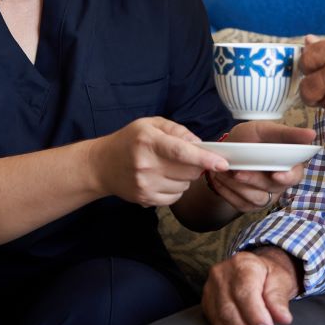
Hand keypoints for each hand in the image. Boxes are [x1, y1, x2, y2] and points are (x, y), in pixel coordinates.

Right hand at [93, 117, 227, 206]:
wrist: (101, 165)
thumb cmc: (129, 140)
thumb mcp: (151, 124)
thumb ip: (178, 131)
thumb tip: (200, 144)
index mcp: (149, 141)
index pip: (182, 152)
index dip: (205, 159)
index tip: (222, 163)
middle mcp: (146, 164)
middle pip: (188, 171)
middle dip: (196, 165)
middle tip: (187, 158)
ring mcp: (145, 185)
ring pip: (184, 186)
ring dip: (185, 178)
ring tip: (168, 168)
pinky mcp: (145, 199)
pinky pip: (175, 198)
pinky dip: (176, 189)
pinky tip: (163, 179)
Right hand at [203, 248, 299, 324]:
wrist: (256, 272)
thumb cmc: (270, 276)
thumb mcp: (281, 281)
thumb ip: (279, 299)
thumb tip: (283, 319)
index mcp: (241, 264)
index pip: (244, 293)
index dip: (255, 316)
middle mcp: (221, 275)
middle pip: (229, 310)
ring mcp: (211, 291)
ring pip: (222, 322)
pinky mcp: (208, 306)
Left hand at [206, 121, 315, 212]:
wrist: (227, 151)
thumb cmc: (252, 138)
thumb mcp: (267, 130)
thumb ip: (288, 134)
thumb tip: (312, 134)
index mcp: (289, 165)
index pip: (295, 176)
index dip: (287, 177)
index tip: (276, 175)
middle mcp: (279, 184)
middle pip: (273, 189)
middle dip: (254, 180)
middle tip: (238, 173)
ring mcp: (265, 196)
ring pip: (257, 199)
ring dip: (238, 186)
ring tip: (224, 172)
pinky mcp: (249, 204)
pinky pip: (240, 204)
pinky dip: (228, 192)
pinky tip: (219, 179)